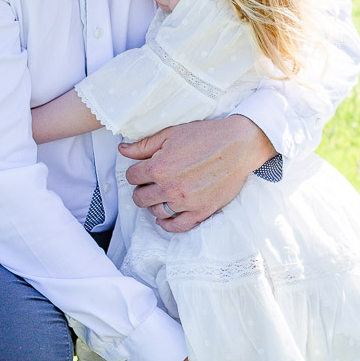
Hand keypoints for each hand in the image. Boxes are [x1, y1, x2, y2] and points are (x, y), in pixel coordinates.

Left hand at [118, 115, 275, 231]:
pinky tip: (165, 218)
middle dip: (142, 190)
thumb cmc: (205, 136)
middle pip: (140, 198)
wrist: (238, 145)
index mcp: (159, 167)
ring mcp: (185, 202)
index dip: (136, 173)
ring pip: (156, 212)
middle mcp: (169, 187)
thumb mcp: (171, 134)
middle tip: (151, 184)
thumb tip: (121, 150)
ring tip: (162, 196)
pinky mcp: (201, 211)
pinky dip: (168, 224)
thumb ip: (144, 145)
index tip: (143, 171)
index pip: (132, 177)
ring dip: (155, 205)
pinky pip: (177, 226)